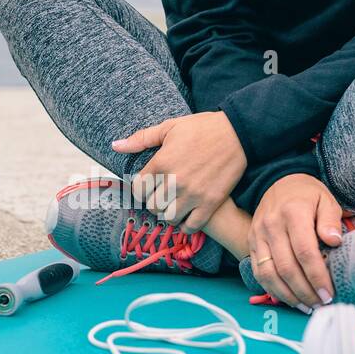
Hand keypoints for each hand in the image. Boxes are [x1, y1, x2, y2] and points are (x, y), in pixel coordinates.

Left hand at [112, 111, 246, 231]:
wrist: (238, 133)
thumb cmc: (202, 128)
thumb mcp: (169, 127)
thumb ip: (141, 139)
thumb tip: (115, 146)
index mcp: (161, 162)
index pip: (138, 189)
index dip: (141, 189)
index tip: (149, 185)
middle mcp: (175, 181)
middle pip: (152, 206)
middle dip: (154, 202)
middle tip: (162, 195)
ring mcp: (193, 194)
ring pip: (169, 218)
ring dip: (168, 214)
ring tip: (174, 206)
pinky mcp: (210, 203)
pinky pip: (191, 226)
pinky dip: (186, 225)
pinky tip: (186, 217)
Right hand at [249, 173, 344, 311]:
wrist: (279, 183)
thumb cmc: (307, 195)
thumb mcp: (326, 199)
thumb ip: (330, 219)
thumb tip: (334, 241)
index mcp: (293, 213)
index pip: (305, 251)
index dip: (317, 276)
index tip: (329, 293)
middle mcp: (271, 225)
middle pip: (287, 267)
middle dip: (305, 291)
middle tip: (321, 304)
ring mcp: (257, 236)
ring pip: (269, 274)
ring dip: (288, 295)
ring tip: (306, 306)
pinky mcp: (251, 244)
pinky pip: (258, 272)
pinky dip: (273, 290)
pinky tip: (289, 298)